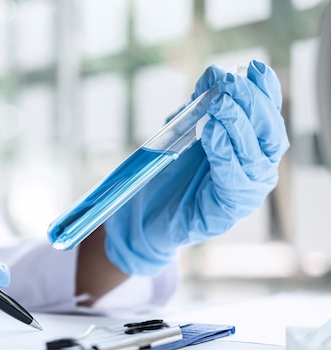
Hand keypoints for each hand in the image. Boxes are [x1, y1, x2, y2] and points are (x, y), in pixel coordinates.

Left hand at [103, 60, 289, 275]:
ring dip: (239, 125)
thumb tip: (211, 77)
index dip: (265, 91)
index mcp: (250, 148)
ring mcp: (245, 192)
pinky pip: (234, 180)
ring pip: (256, 155)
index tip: (253, 68)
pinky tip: (213, 134)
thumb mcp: (180, 134)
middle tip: (230, 83)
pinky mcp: (227, 211)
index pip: (268, 115)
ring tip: (221, 105)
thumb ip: (196, 110)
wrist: (143, 217)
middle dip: (251, 104)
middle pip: (270, 133)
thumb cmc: (165, 176)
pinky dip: (225, 154)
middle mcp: (256, 169)